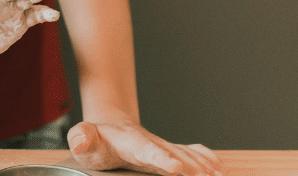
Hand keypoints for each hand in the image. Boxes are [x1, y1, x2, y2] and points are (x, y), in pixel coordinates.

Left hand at [68, 120, 222, 175]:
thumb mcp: (84, 138)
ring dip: (204, 166)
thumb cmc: (99, 140)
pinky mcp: (173, 151)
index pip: (148, 151)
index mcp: (132, 143)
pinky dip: (207, 159)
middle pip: (176, 155)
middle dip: (193, 167)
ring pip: (188, 155)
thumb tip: (78, 140)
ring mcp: (165, 146)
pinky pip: (194, 153)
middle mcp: (153, 143)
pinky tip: (219, 168)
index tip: (176, 167)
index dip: (162, 159)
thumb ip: (82, 138)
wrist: (112, 128)